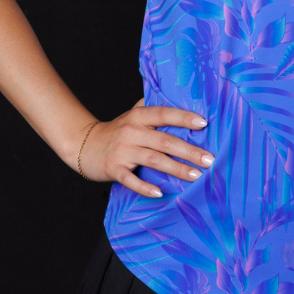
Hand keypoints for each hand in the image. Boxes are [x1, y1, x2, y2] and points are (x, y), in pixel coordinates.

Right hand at [77, 98, 212, 197]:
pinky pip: (131, 180)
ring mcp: (123, 151)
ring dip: (176, 169)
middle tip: (210, 159)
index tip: (204, 123)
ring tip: (196, 176)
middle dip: (189, 151)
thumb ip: (154, 109)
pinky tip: (160, 193)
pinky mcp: (114, 169)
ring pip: (154, 160)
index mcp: (139, 116)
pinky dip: (145, 187)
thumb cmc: (118, 131)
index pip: (164, 114)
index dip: (184, 118)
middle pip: (165, 141)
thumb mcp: (133, 115)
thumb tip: (183, 100)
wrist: (84, 145)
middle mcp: (131, 132)